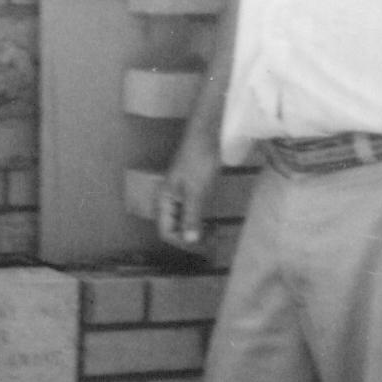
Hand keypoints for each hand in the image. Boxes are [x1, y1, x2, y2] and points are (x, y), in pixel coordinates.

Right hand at [156, 130, 222, 249]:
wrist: (205, 136)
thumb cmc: (198, 161)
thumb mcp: (196, 191)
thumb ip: (191, 216)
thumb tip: (189, 241)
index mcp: (164, 201)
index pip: (167, 232)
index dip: (183, 243)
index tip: (203, 245)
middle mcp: (168, 202)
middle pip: (175, 231)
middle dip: (193, 241)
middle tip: (214, 243)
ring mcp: (179, 198)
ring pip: (185, 225)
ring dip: (199, 234)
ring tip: (216, 236)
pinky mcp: (190, 194)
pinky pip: (193, 216)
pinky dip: (202, 223)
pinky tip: (214, 226)